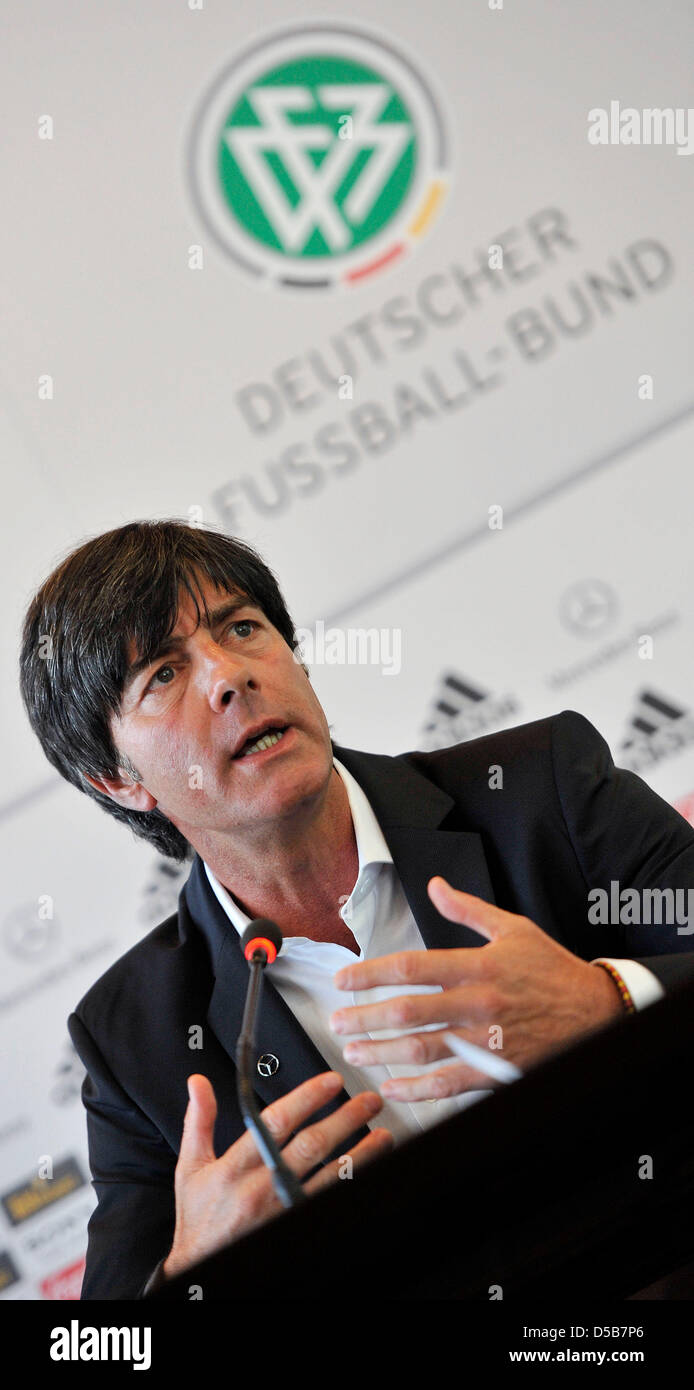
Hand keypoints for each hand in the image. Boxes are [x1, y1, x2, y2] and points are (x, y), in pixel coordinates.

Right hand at [163, 1071, 391, 1277]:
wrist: (202, 1263)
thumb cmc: (199, 1215)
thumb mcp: (191, 1166)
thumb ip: (199, 1121)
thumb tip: (198, 1083)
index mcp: (236, 1166)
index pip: (276, 1122)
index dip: (306, 1098)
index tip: (330, 1081)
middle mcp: (263, 1187)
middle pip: (311, 1146)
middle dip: (344, 1119)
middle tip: (369, 1100)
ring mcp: (283, 1208)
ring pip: (330, 1176)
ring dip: (360, 1153)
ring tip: (382, 1134)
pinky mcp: (295, 1222)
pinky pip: (328, 1199)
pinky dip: (350, 1182)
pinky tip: (368, 1167)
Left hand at [328, 876, 624, 1101]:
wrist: (596, 1011)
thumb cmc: (552, 970)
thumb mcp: (514, 929)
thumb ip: (468, 910)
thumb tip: (434, 885)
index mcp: (478, 965)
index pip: (413, 967)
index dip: (371, 973)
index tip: (344, 979)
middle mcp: (479, 1002)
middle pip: (409, 1012)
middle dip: (366, 1017)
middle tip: (337, 1021)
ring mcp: (487, 1040)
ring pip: (423, 1050)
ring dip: (382, 1052)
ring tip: (354, 1050)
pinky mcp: (496, 1070)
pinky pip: (448, 1083)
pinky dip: (417, 1089)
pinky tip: (393, 1087)